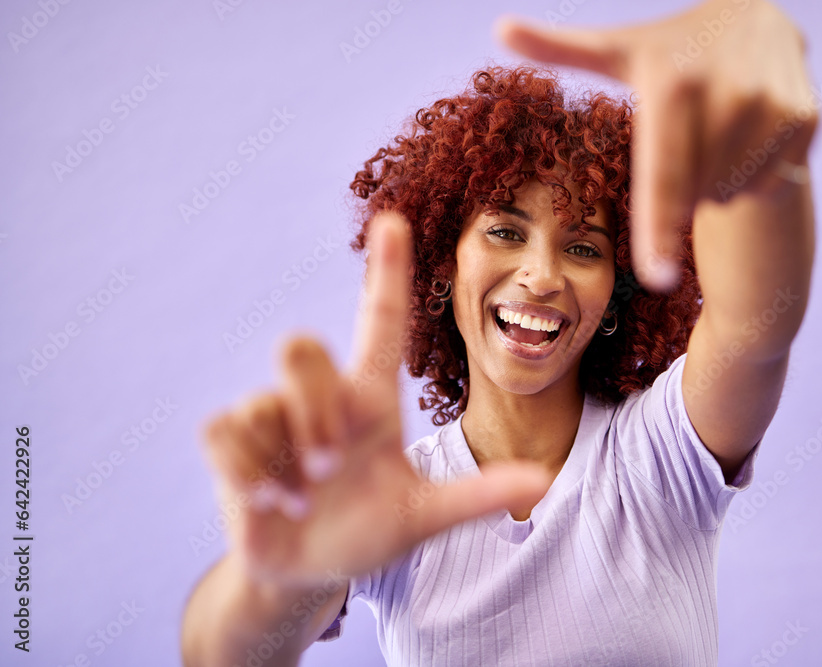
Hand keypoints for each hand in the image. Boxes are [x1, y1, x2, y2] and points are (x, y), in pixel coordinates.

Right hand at [198, 211, 552, 589]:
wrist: (308, 572)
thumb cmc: (368, 532)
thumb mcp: (421, 518)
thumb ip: (474, 497)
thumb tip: (542, 482)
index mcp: (371, 400)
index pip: (380, 322)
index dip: (387, 274)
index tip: (394, 222)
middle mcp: (322, 396)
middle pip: (300, 346)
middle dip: (313, 410)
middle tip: (329, 465)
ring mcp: (273, 415)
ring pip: (262, 403)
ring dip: (285, 464)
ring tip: (302, 503)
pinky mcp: (231, 440)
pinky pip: (224, 430)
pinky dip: (247, 473)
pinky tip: (269, 501)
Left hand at [494, 0, 819, 289]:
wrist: (759, 14)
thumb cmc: (674, 47)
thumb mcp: (622, 49)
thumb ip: (563, 46)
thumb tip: (499, 28)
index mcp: (670, 85)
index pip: (662, 176)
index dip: (658, 228)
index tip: (654, 277)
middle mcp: (726, 94)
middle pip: (696, 194)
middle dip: (685, 189)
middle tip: (689, 139)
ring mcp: (772, 107)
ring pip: (730, 191)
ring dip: (716, 180)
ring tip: (716, 129)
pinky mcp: (805, 118)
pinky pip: (768, 180)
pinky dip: (752, 171)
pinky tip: (748, 133)